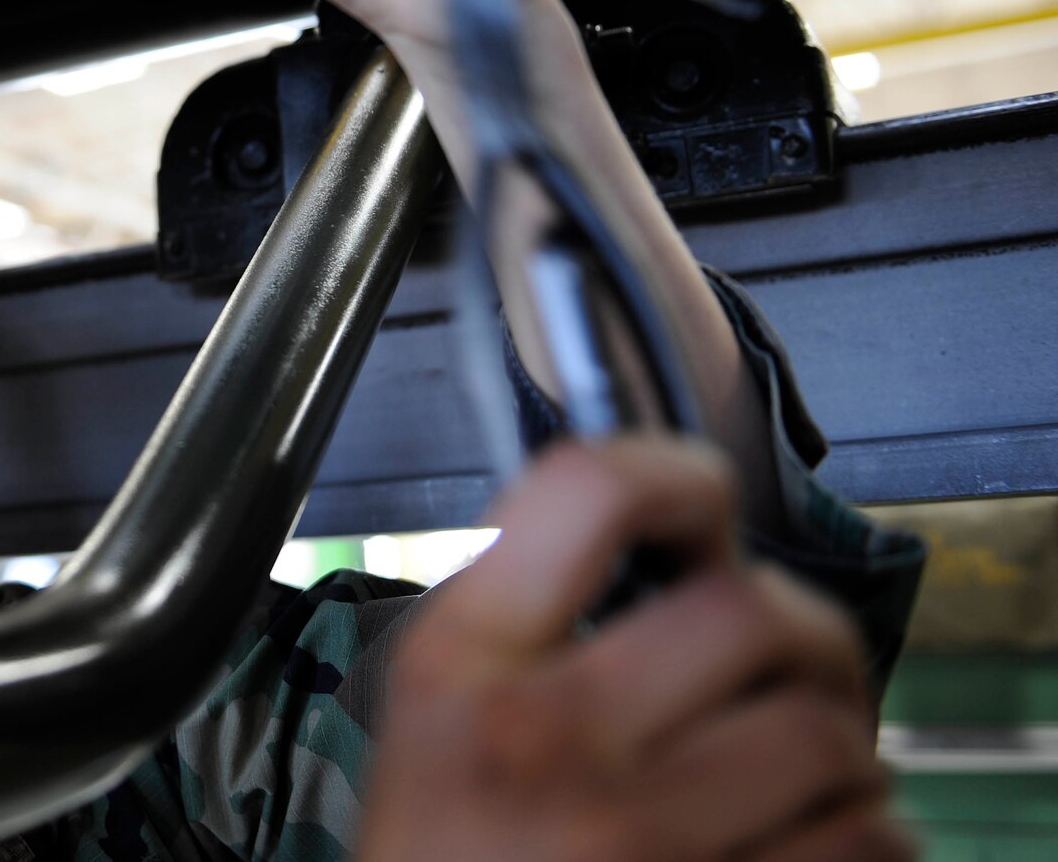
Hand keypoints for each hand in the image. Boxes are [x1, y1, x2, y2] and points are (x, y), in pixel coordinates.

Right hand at [358, 438, 910, 861]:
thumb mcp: (430, 720)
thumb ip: (522, 622)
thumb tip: (676, 546)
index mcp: (463, 672)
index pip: (584, 495)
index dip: (672, 471)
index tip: (702, 498)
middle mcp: (547, 745)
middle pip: (751, 612)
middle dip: (799, 631)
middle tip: (789, 660)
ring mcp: (640, 846)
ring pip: (832, 739)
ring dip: (840, 751)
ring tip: (795, 773)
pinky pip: (866, 846)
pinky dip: (861, 839)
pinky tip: (803, 846)